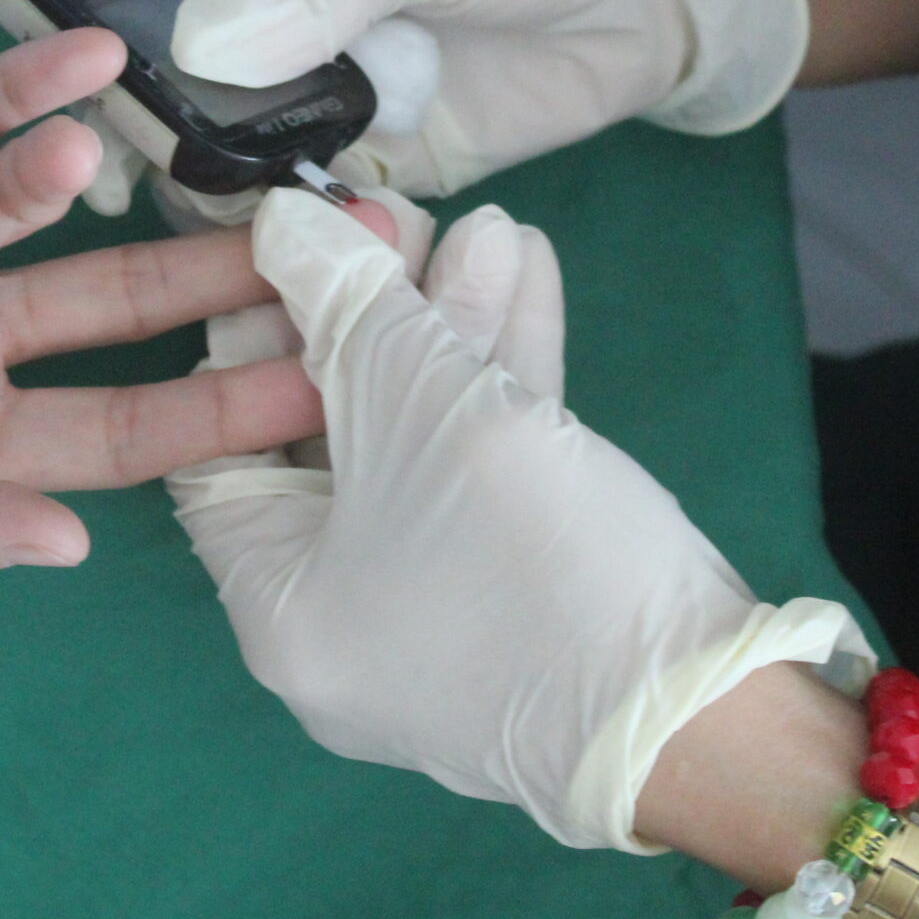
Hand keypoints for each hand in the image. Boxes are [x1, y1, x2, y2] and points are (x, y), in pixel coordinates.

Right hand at [74, 0, 810, 210]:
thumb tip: (205, 51)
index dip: (86, 60)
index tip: (76, 130)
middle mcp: (246, 18)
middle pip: (157, 99)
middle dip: (161, 149)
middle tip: (185, 194)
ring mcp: (301, 98)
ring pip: (221, 169)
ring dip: (235, 209)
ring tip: (263, 239)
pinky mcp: (365, 166)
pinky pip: (306, 216)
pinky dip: (307, 241)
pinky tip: (315, 266)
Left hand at [170, 189, 866, 848]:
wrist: (695, 703)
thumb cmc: (519, 559)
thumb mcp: (419, 404)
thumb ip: (346, 305)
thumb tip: (281, 221)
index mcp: (275, 602)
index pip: (224, 445)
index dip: (255, 332)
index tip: (297, 246)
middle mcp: (341, 612)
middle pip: (332, 429)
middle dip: (378, 310)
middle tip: (406, 216)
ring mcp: (437, 602)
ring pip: (424, 437)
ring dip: (456, 325)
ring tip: (494, 223)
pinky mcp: (524, 585)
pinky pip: (490, 468)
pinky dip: (506, 374)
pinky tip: (534, 268)